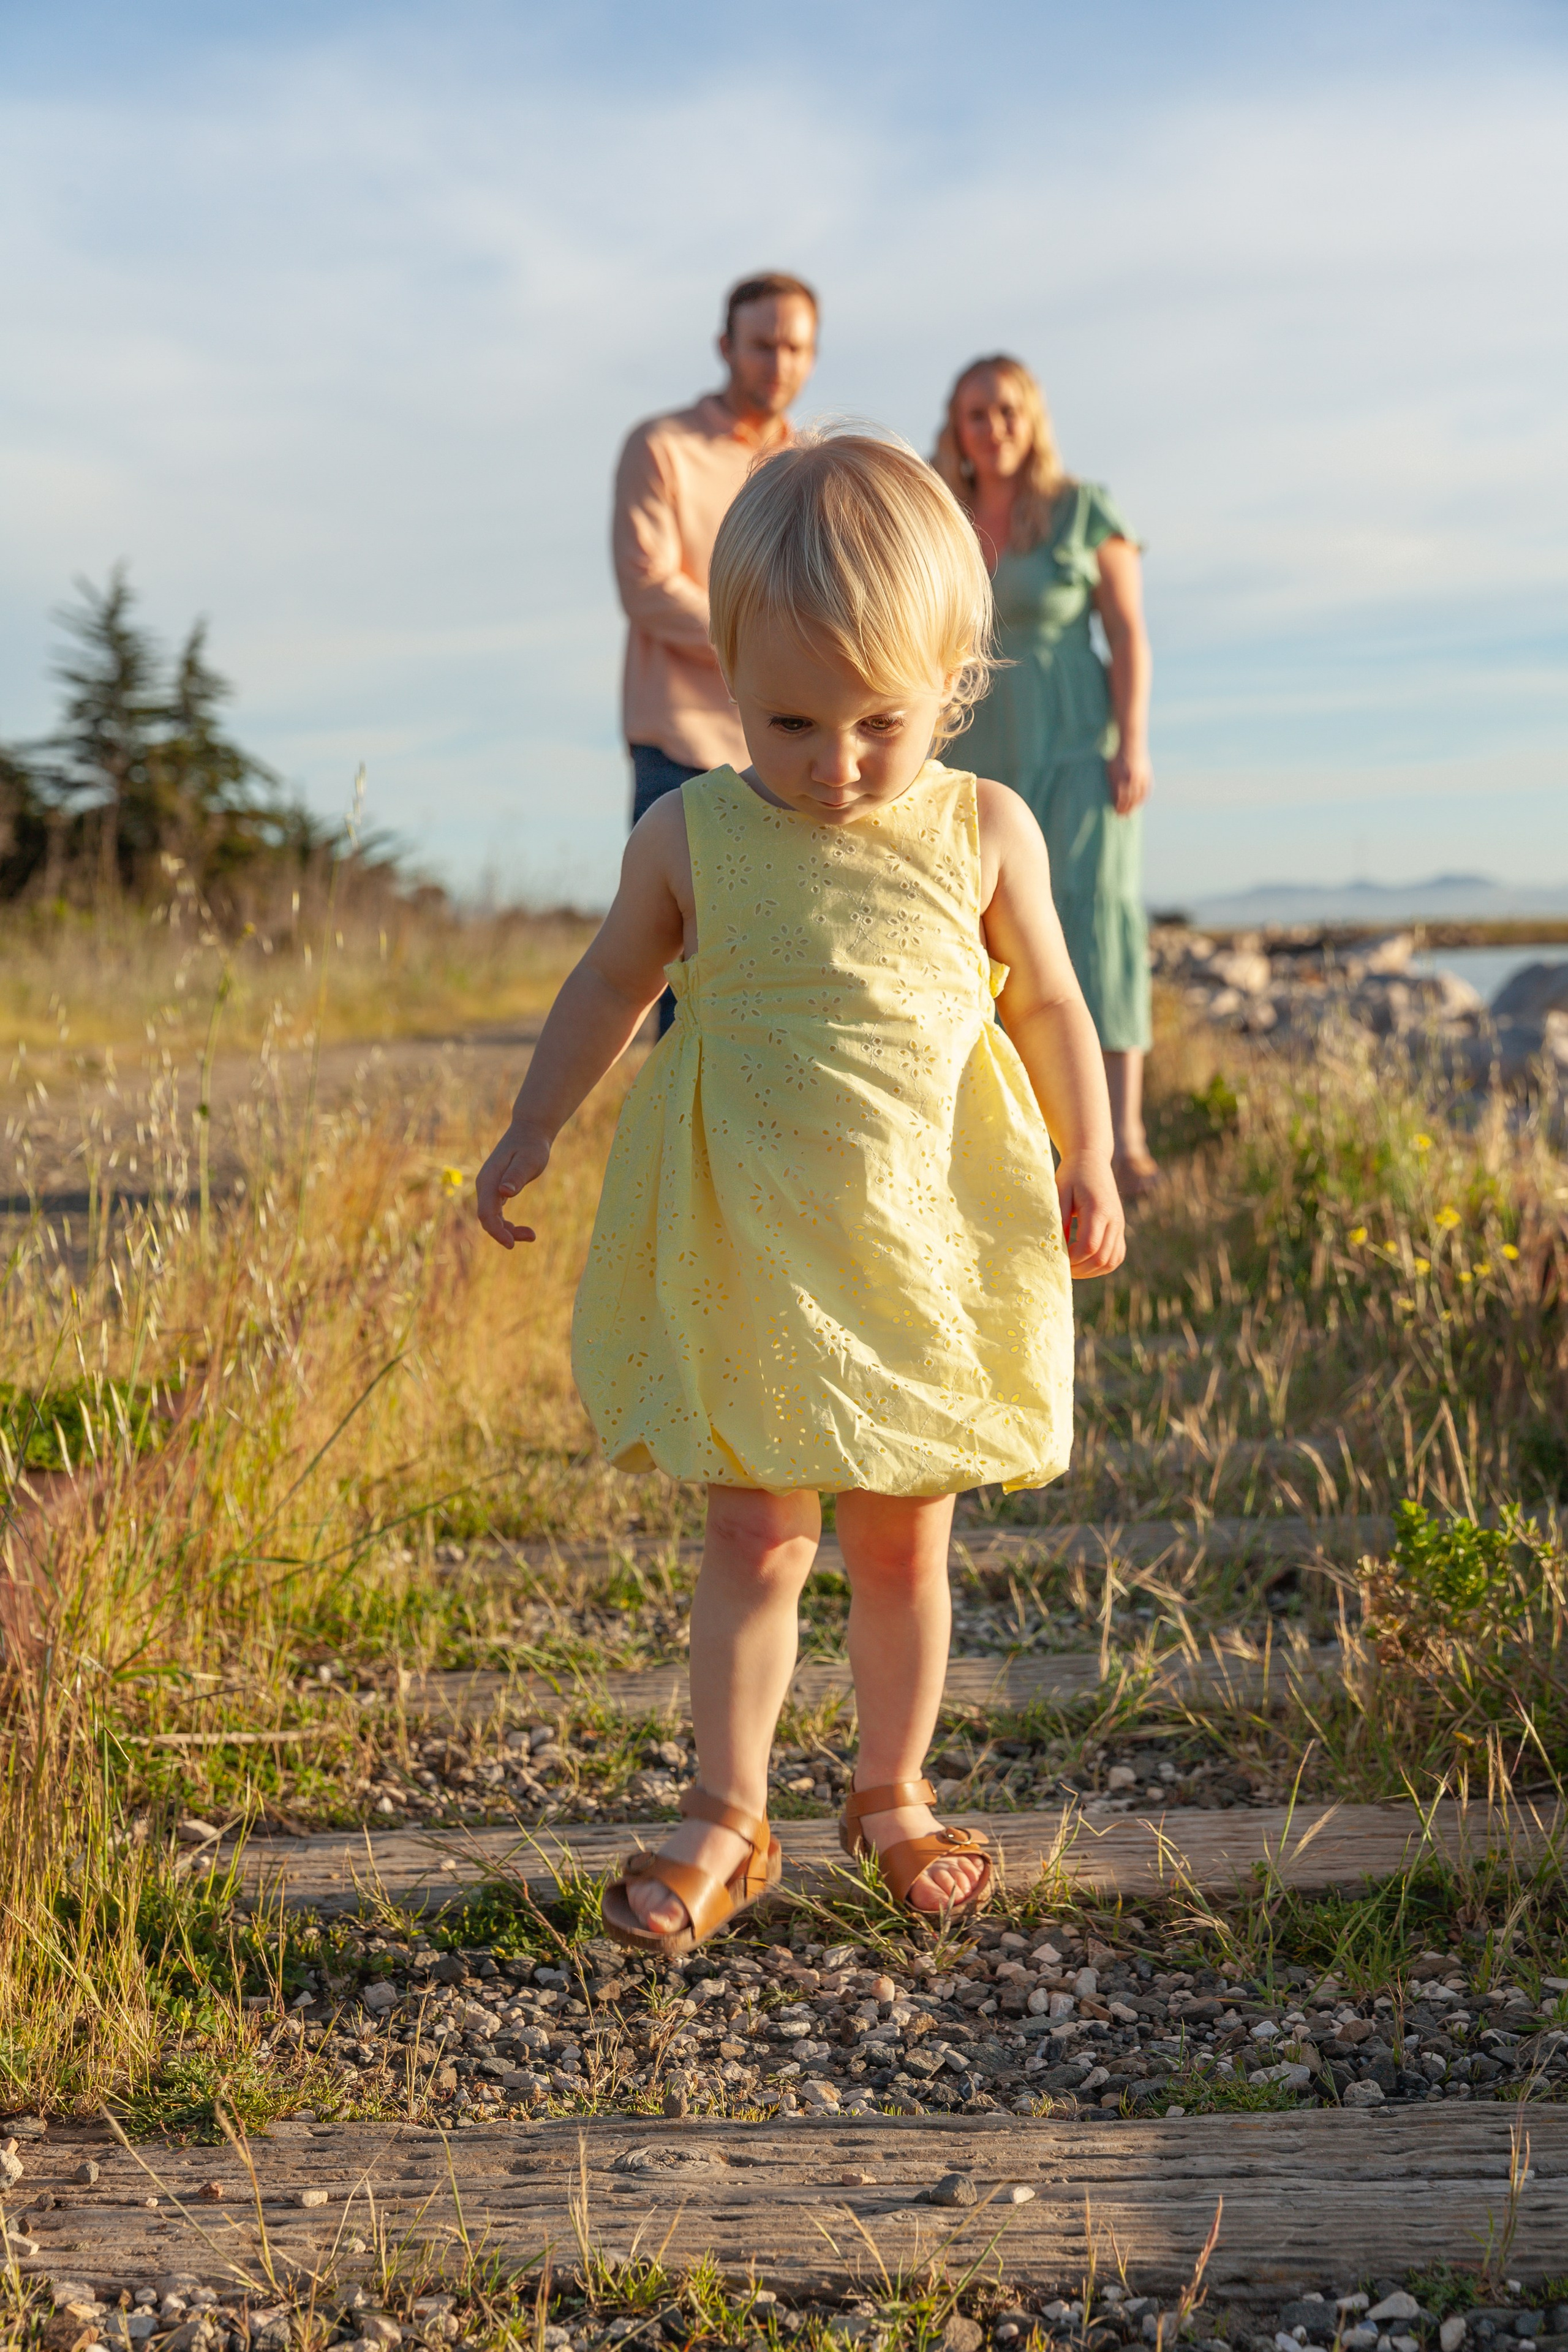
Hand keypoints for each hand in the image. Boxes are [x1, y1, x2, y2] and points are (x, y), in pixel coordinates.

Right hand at [475, 1121, 550, 1247]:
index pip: (486, 1212)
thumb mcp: (528, 1160)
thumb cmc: (531, 1145)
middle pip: (487, 1218)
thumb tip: (504, 1193)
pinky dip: (509, 1225)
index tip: (512, 1244)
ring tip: (532, 1235)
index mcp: (488, 1179)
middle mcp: (485, 1185)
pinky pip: (497, 1214)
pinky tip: (525, 1230)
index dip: (496, 1231)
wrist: (529, 1131)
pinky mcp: (496, 1191)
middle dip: (505, 1233)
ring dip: (508, 1230)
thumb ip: (516, 1176)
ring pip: (492, 1218)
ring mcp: (489, 1188)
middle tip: (532, 1236)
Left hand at [1057, 1151, 1125, 1277]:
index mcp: (1098, 1210)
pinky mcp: (1120, 1228)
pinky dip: (1102, 1265)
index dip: (1073, 1259)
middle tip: (1061, 1268)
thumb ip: (1059, 1218)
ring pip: (1112, 1261)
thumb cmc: (1072, 1175)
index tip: (1057, 1258)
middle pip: (1102, 1258)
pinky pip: (1117, 1255)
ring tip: (1072, 1268)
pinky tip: (1085, 1263)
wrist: (1093, 1160)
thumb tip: (1056, 1246)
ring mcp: (1119, 1225)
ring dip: (1092, 1271)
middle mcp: (1114, 1220)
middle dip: (1081, 1269)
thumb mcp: (1060, 1192)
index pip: (1090, 1246)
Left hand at [1106, 745, 1151, 815]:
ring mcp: (1140, 778)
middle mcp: (1131, 779)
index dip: (1117, 806)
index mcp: (1120, 778)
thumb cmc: (1117, 758)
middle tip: (1122, 816)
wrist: (1131, 745)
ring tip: (1130, 813)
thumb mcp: (1110, 770)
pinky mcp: (1147, 776)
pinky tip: (1139, 804)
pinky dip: (1143, 799)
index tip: (1115, 811)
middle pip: (1129, 800)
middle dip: (1125, 809)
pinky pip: (1146, 791)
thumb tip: (1113, 799)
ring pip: (1138, 797)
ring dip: (1134, 807)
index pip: (1119, 798)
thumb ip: (1112, 784)